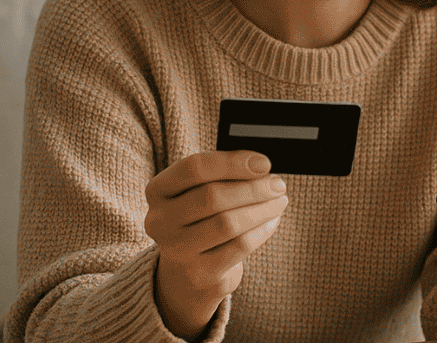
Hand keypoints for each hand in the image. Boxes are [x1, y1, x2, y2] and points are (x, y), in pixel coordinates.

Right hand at [144, 150, 288, 337]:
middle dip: (253, 188)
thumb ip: (222, 176)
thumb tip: (260, 167)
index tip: (264, 163)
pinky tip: (271, 221)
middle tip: (278, 185)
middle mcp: (160, 221)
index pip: (194, 168)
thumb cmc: (199, 220)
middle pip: (212, 197)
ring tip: (279, 201)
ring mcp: (177, 251)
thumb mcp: (198, 193)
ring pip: (228, 223)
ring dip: (261, 209)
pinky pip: (239, 246)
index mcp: (157, 191)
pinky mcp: (201, 274)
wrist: (186, 274)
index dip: (232, 163)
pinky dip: (262, 230)